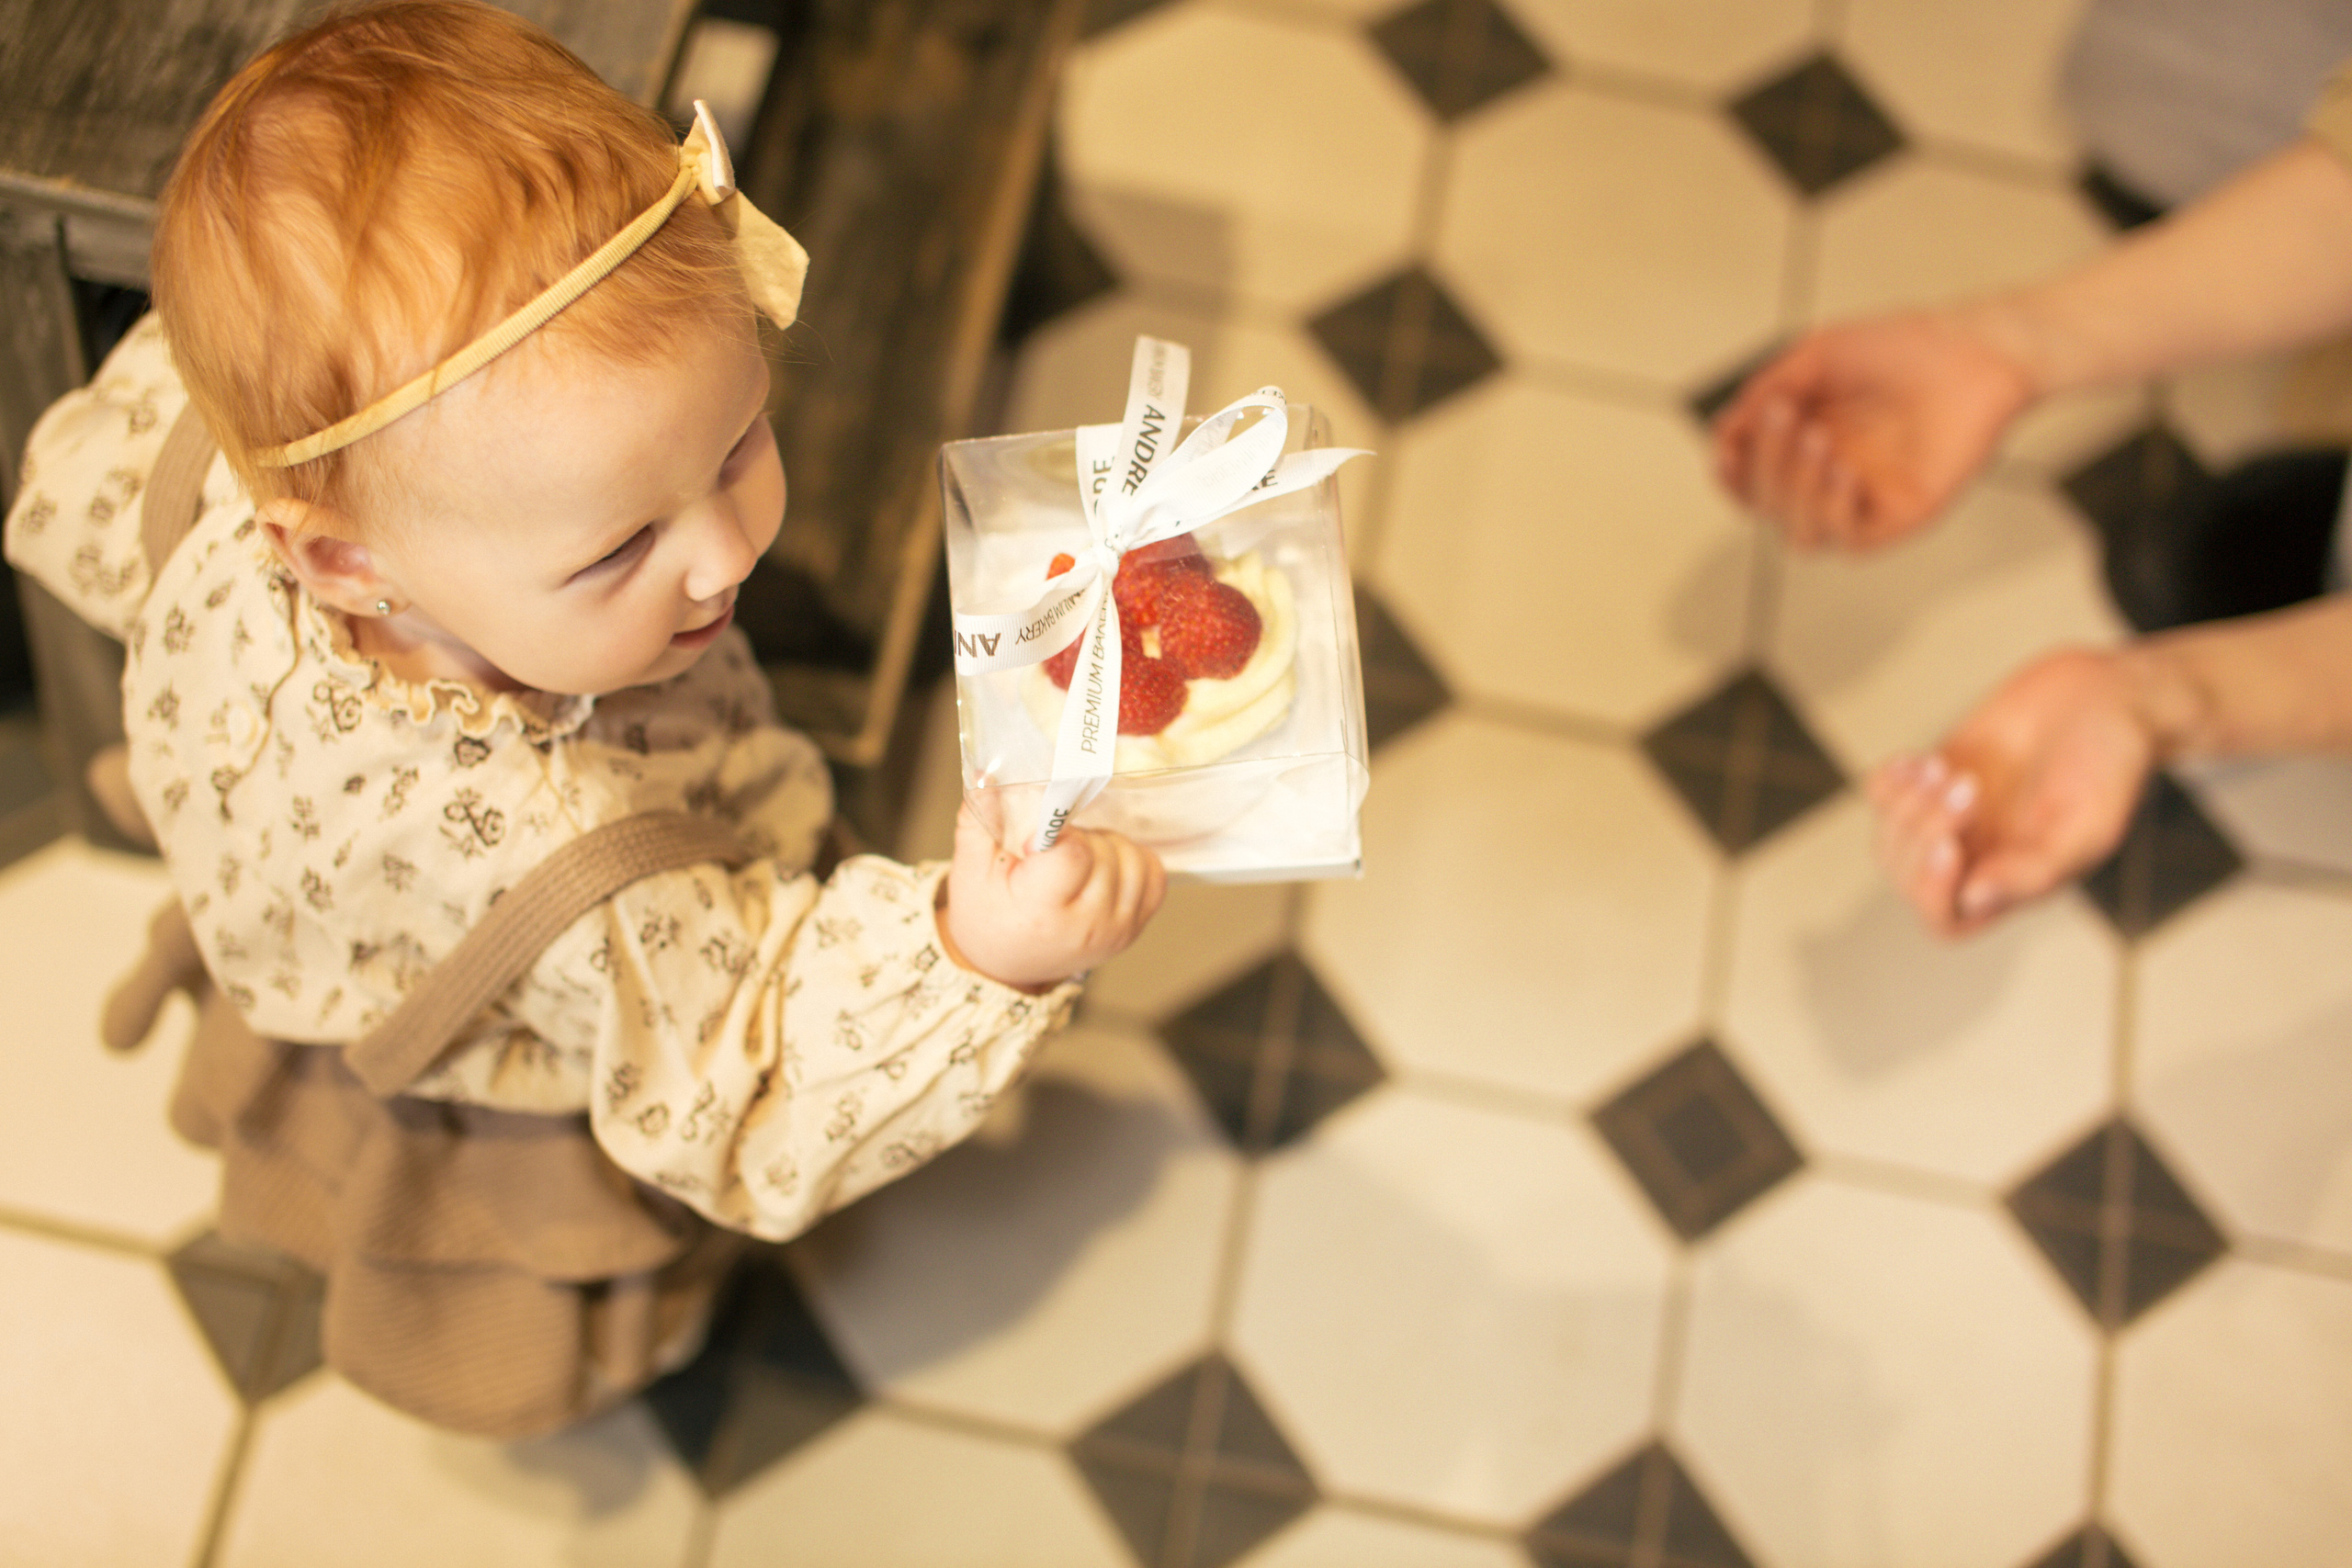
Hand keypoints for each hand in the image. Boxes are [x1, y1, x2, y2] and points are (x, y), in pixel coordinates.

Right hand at [937, 800, 1164, 989]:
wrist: (1004, 965)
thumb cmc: (985, 916)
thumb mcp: (970, 870)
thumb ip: (979, 818)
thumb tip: (989, 773)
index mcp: (1042, 911)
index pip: (1074, 854)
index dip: (1059, 833)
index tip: (1038, 840)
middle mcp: (1087, 925)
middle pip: (1105, 852)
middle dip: (1080, 837)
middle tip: (1053, 850)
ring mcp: (1116, 930)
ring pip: (1133, 859)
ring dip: (1107, 846)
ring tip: (1077, 857)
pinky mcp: (1133, 929)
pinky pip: (1154, 877)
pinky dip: (1134, 861)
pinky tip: (1104, 866)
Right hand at [1714, 308, 2036, 550]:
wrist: (1971, 352)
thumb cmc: (1903, 349)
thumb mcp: (1814, 358)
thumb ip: (1763, 392)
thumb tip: (1723, 432)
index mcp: (1802, 444)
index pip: (1748, 482)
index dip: (1730, 474)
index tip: (1727, 450)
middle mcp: (1827, 477)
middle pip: (1765, 506)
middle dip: (1766, 463)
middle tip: (1786, 416)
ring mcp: (1862, 500)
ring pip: (1800, 533)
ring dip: (1796, 491)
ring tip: (1819, 439)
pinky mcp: (1899, 517)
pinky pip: (1849, 539)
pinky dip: (1836, 509)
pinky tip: (1847, 470)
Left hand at [1868, 648, 2156, 935]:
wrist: (2102, 697)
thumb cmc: (2109, 763)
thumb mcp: (2089, 822)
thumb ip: (2036, 869)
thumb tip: (1974, 899)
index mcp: (2013, 884)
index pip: (1945, 919)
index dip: (1933, 892)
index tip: (1949, 844)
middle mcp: (1976, 859)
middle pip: (1909, 878)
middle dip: (1925, 832)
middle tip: (1968, 785)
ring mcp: (1949, 820)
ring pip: (1889, 839)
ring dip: (1906, 805)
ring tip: (1947, 768)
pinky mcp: (1933, 779)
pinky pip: (1881, 795)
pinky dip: (1889, 780)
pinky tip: (1920, 760)